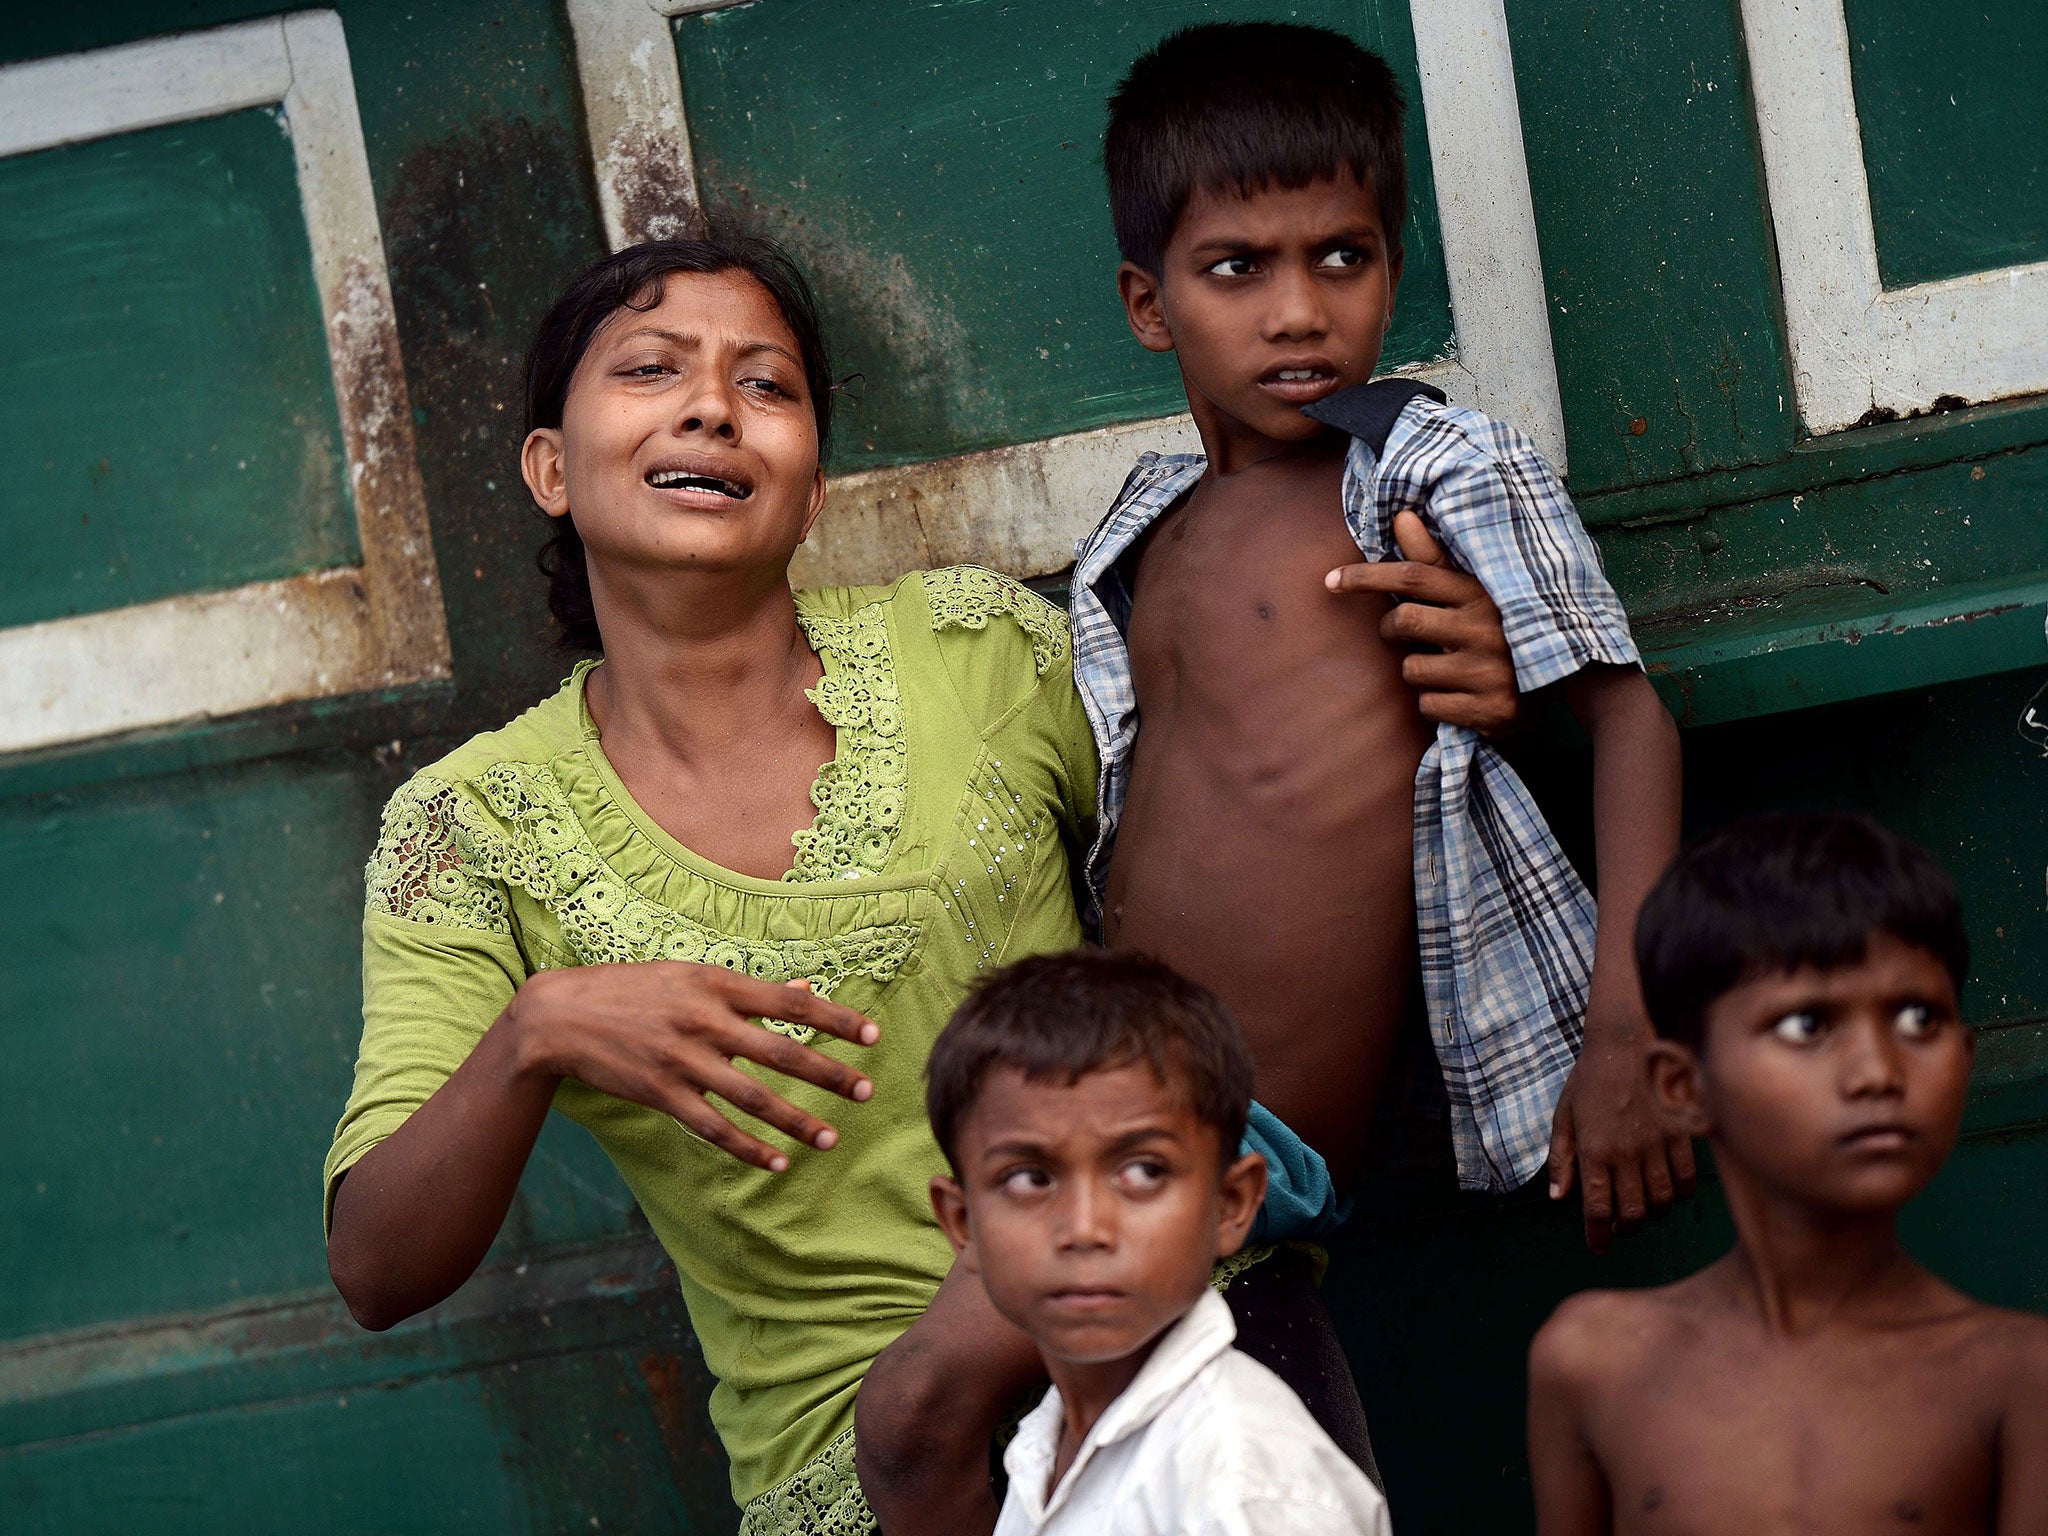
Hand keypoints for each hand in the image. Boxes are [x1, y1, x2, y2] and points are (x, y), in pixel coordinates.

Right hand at [507, 962, 878, 1171]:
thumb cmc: (631, 988)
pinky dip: (748, 1148)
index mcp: (716, 984)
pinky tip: (777, 1162)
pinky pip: (714, 1128)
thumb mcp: (690, 974)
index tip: (872, 1036)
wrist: (559, 1016)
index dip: (836, 1020)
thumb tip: (804, 988)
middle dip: (829, 1074)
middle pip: (782, 1052)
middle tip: (866, 1091)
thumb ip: (748, 987)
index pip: (790, 1002)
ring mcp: (683, 1061)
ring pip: (753, 1098)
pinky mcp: (661, 1094)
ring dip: (796, 1121)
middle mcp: (705, 1021)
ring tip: (830, 1137)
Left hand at [1325, 510, 1521, 736]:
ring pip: (1412, 670)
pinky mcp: (1491, 709)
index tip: (1331, 580)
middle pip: (1405, 621)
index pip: (1414, 576)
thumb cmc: (1502, 631)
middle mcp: (1486, 627)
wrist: (1568, 683)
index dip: (1367, 577)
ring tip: (1448, 670)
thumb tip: (1402, 516)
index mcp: (1481, 593)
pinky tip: (1461, 699)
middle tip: (1404, 635)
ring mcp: (1490, 670)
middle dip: (1392, 630)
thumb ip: (1435, 560)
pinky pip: (1429, 706)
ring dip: (1418, 673)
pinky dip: (1435, 705)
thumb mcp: (1476, 592)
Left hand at [1545, 1018, 1696, 1251]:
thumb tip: (1558, 1198)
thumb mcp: (1564, 1115)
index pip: (1597, 1209)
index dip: (1598, 1235)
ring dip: (1650, 1214)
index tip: (1597, 1246)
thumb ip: (1560, 1158)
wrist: (1626, 1041)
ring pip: (1661, 1202)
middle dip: (1623, 1229)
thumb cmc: (1589, 1078)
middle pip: (1632, 1213)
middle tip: (1618, 1229)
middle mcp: (1627, 1153)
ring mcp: (1657, 1145)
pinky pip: (1686, 1180)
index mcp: (1594, 1150)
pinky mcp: (1680, 1135)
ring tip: (1641, 1211)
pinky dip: (1678, 1195)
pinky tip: (1668, 1193)